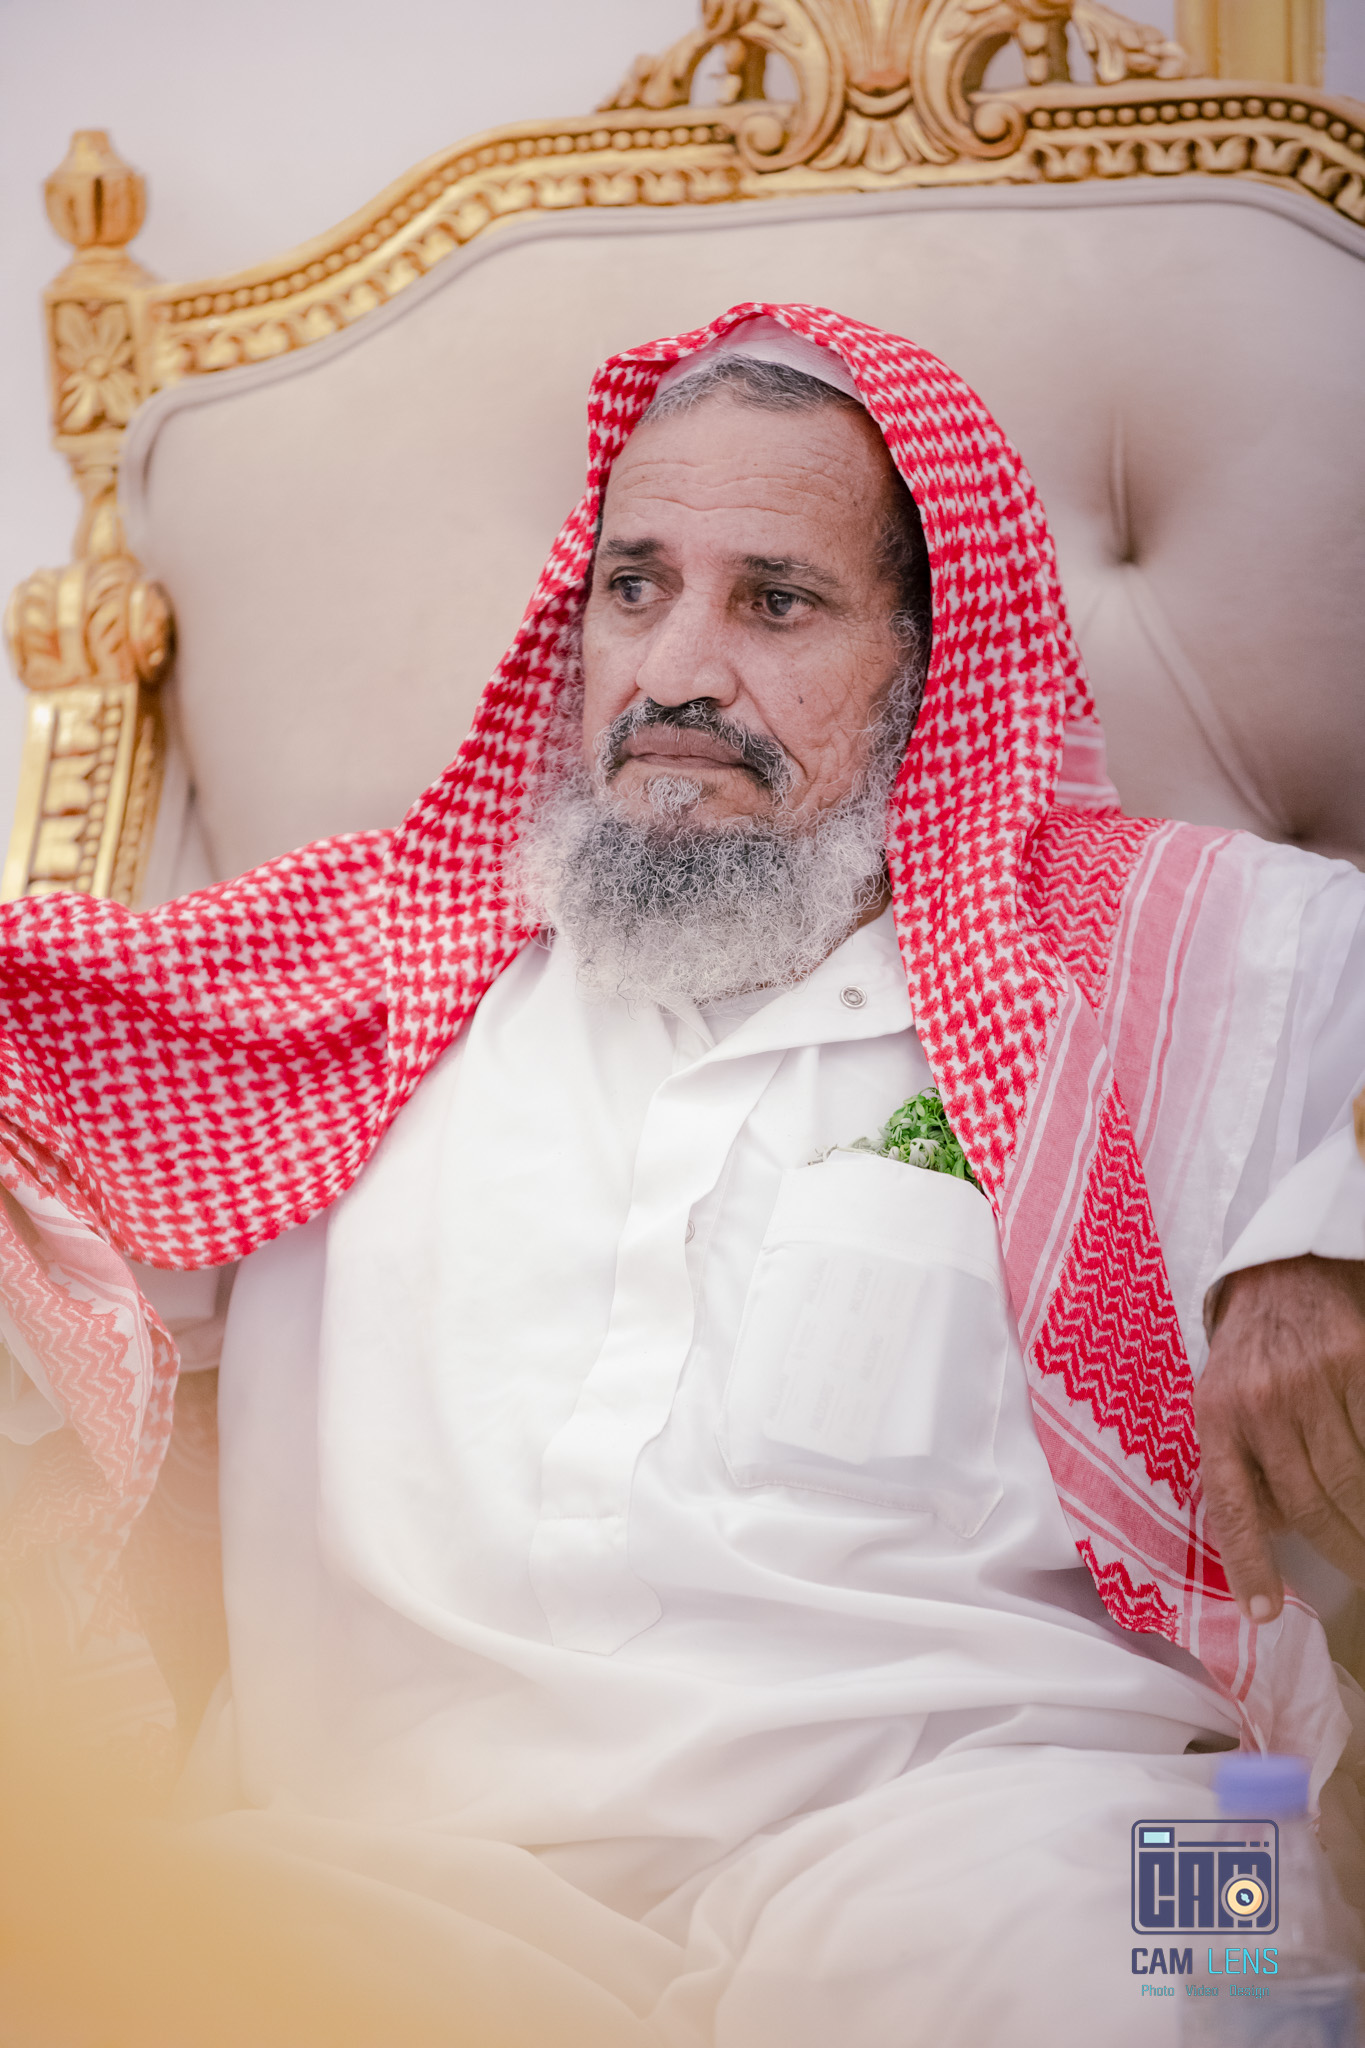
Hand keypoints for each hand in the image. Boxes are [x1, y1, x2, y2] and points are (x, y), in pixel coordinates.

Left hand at [1196, 1254, 1364, 1622]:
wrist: (1283, 1272)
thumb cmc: (1251, 1350)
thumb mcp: (1222, 1399)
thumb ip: (1239, 1460)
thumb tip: (1273, 1532)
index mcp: (1216, 1416)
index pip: (1229, 1505)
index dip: (1247, 1564)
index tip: (1265, 1614)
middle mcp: (1258, 1401)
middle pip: (1310, 1502)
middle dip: (1343, 1550)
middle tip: (1360, 1573)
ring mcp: (1309, 1381)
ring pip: (1352, 1477)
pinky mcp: (1354, 1361)